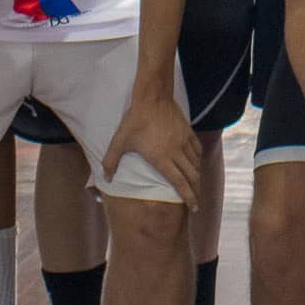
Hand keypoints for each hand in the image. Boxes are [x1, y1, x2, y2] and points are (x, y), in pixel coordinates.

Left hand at [105, 92, 201, 207]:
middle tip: (195, 203)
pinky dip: (198, 160)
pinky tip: (195, 164)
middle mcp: (176, 152)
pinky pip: (197, 150)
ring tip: (195, 186)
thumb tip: (107, 179)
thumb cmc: (135, 120)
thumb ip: (111, 161)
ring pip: (195, 164)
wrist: (152, 97)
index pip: (179, 183)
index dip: (188, 197)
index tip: (194, 208)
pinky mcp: (188, 132)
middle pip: (192, 176)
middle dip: (195, 192)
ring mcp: (184, 141)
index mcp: (162, 158)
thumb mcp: (119, 141)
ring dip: (197, 177)